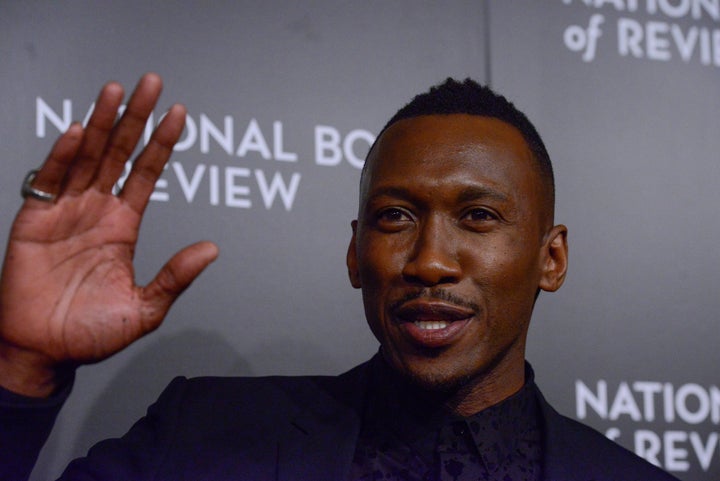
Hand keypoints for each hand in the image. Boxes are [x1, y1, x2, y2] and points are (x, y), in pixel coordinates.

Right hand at [0, 74, 217, 396]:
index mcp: (123, 226)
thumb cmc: (91, 333)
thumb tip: (212, 249)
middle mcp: (97, 211)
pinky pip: (48, 183)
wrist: (43, 353)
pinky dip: (62, 157)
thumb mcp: (145, 308)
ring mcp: (65, 213)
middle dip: (135, 119)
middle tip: (151, 83)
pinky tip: (78, 133)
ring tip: (116, 91)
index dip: (162, 144)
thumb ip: (175, 277)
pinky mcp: (33, 222)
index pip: (146, 173)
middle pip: (118, 153)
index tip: (179, 114)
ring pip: (86, 158)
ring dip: (101, 124)